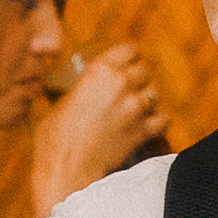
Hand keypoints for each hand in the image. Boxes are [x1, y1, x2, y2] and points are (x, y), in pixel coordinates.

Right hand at [25, 44, 163, 217]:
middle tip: (130, 86)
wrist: (67, 168)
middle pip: (144, 70)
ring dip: (147, 98)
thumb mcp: (60, 103)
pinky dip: (158, 121)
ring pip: (154, 92)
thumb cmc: (55, 137)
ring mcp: (135, 108)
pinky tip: (151, 124)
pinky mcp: (142, 131)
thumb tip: (82, 91)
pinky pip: (163, 119)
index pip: (129, 50)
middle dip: (138, 77)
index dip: (129, 55)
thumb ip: (80, 90)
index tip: (128, 61)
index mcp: (100, 71)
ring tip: (137, 106)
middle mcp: (121, 84)